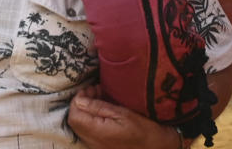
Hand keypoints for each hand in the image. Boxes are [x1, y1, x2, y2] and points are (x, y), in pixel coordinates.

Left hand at [67, 88, 181, 148]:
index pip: (74, 115)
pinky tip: (104, 111)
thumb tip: (79, 100)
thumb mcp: (123, 114)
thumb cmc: (144, 130)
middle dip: (81, 103)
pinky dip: (91, 119)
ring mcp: (96, 146)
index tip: (91, 89)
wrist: (157, 147)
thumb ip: (99, 107)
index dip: (79, 100)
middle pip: (75, 121)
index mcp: (98, 133)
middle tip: (96, 92)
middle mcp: (93, 142)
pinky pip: (88, 132)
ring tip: (101, 99)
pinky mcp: (101, 147)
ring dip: (87, 110)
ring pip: (80, 126)